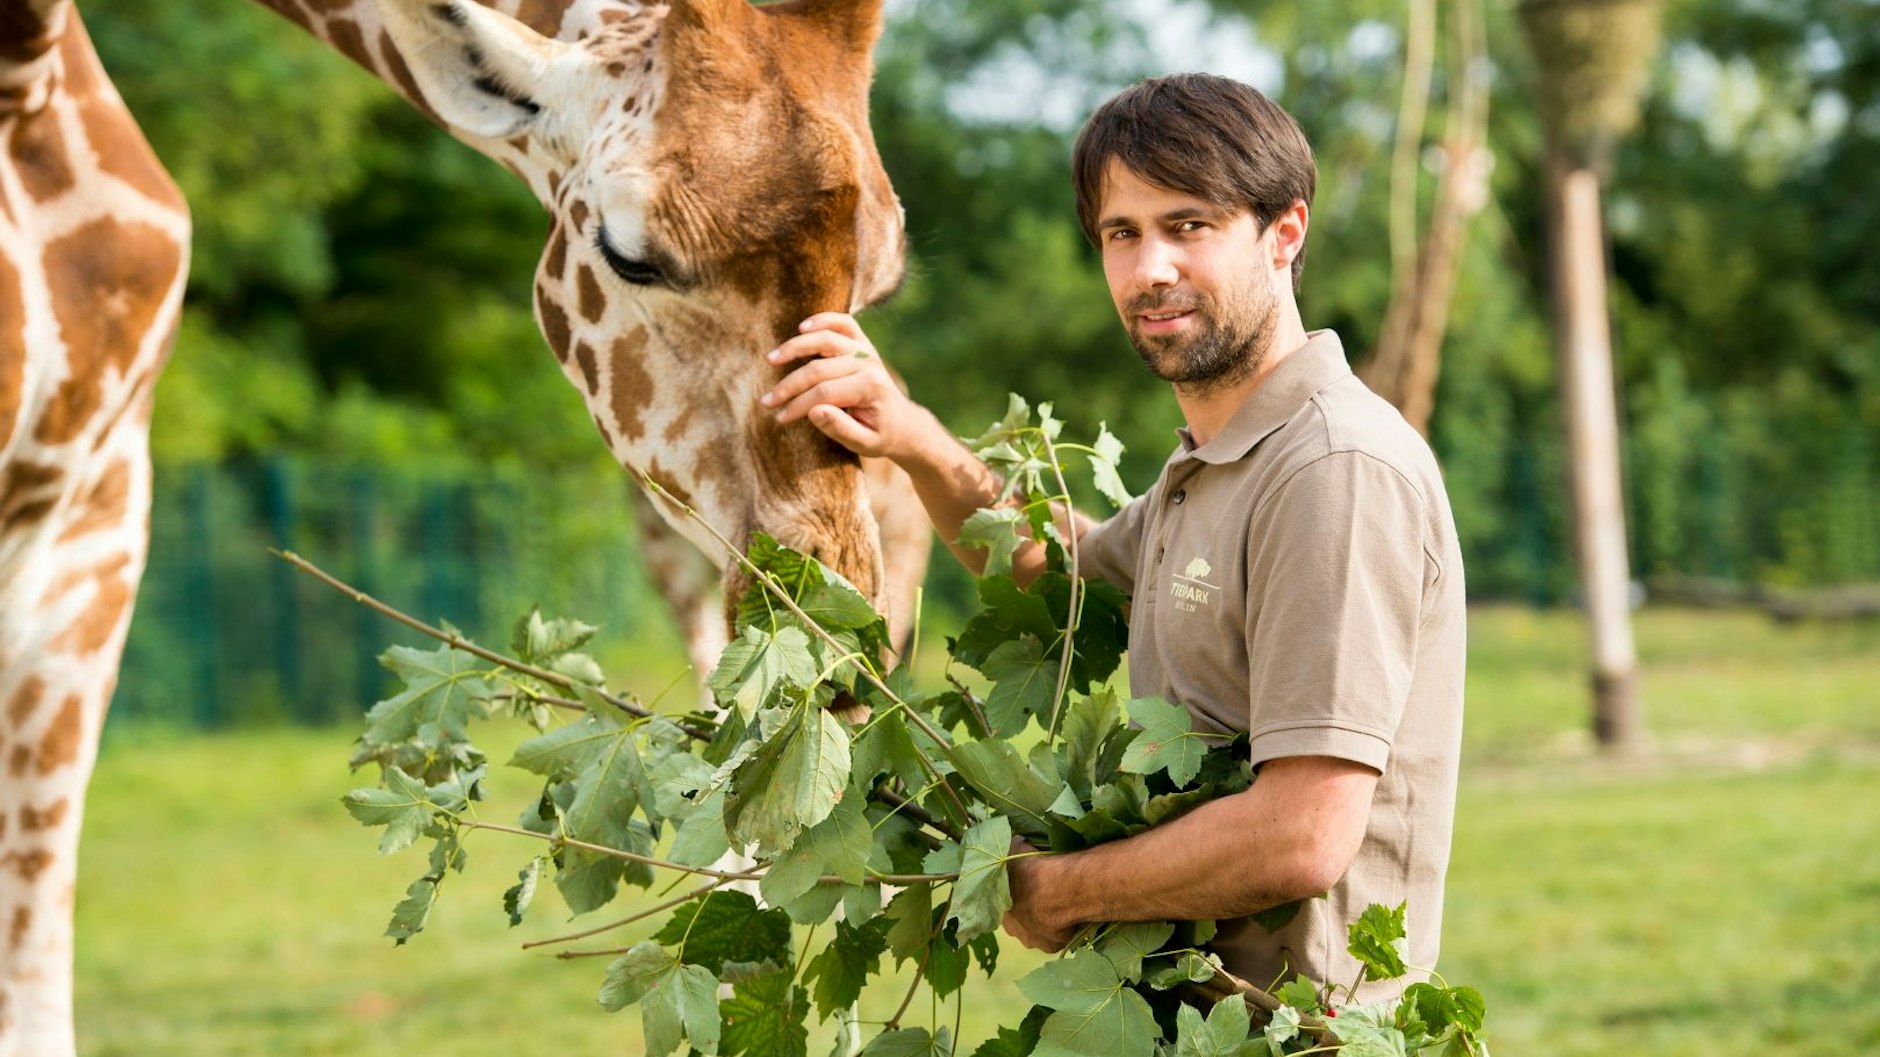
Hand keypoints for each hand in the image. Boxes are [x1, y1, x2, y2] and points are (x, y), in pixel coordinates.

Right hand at [760, 313, 934, 460]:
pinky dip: (823, 320)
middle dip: (788, 386)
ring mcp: (866, 350)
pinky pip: (844, 323)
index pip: (824, 393)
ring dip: (796, 347)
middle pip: (818, 369)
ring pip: (826, 339)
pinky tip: (802, 328)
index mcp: (870, 388)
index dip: (797, 405)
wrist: (903, 423)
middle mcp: (868, 364)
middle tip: (766, 401)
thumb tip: (813, 411)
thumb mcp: (864, 443)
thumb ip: (840, 429)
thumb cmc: (881, 436)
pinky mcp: (863, 343)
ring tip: (771, 359)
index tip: (779, 418)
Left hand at [1002, 840, 1077, 952]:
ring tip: (1059, 902)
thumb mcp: (1015, 848)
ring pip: (1037, 930)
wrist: (1058, 889)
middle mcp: (1011, 928)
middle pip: (1019, 919)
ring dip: (1044, 920)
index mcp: (996, 904)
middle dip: (1028, 909)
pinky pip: (1057, 937)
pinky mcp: (1051, 946)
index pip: (1001, 901)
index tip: (1026, 882)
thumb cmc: (1032, 867)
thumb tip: (1011, 846)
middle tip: (1043, 893)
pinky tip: (1070, 912)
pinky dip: (1063, 927)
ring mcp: (1032, 940)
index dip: (1013, 892)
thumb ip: (1011, 851)